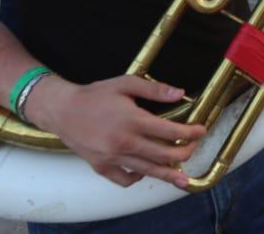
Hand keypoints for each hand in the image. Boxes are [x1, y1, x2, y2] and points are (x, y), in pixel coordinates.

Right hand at [27, 75, 204, 188]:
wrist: (62, 110)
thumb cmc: (94, 95)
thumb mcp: (125, 83)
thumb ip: (154, 89)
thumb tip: (180, 93)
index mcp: (132, 120)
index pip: (170, 131)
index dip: (190, 133)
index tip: (201, 131)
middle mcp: (123, 142)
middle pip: (163, 155)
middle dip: (184, 153)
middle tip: (193, 148)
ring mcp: (112, 157)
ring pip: (147, 171)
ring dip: (168, 174)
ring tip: (181, 177)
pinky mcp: (101, 167)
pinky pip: (124, 179)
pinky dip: (138, 178)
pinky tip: (146, 171)